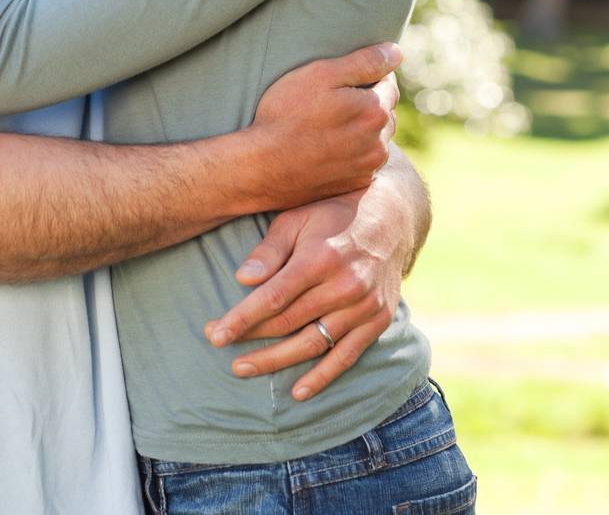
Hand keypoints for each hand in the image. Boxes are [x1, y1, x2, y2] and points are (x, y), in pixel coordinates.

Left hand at [205, 181, 409, 400]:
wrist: (392, 219)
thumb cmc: (332, 215)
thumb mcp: (297, 219)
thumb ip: (270, 250)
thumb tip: (242, 279)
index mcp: (321, 258)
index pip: (273, 297)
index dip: (242, 318)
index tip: (216, 333)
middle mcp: (345, 285)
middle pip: (288, 322)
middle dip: (250, 337)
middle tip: (217, 344)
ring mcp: (363, 307)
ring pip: (312, 344)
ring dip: (275, 361)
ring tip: (242, 367)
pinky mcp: (377, 322)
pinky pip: (346, 357)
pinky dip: (322, 378)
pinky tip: (298, 392)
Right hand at [248, 44, 399, 211]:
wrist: (263, 166)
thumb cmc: (287, 114)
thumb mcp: (321, 75)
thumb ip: (364, 62)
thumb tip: (396, 52)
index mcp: (375, 111)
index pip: (389, 83)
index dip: (366, 76)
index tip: (342, 80)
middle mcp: (379, 143)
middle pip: (384, 112)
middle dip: (367, 103)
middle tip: (332, 101)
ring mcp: (367, 167)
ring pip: (376, 138)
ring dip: (363, 128)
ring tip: (329, 125)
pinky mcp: (355, 185)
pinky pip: (365, 161)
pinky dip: (354, 152)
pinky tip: (328, 146)